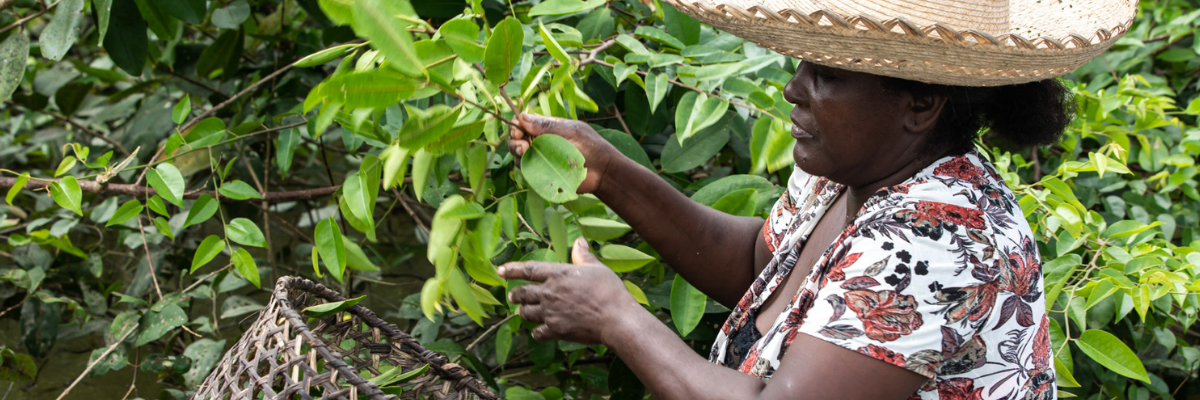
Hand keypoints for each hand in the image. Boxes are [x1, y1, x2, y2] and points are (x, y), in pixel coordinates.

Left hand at [498, 237, 640, 343]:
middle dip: (515, 294)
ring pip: (525, 313)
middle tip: (513, 296)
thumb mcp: (597, 268)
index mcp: (558, 274)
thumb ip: (583, 255)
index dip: (512, 269)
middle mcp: (549, 292)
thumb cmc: (609, 290)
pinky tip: (540, 332)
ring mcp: (550, 312)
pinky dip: (537, 332)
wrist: (616, 318)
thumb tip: (579, 241)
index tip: (500, 270)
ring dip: (524, 312)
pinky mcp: (555, 330)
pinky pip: (537, 333)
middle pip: (522, 293)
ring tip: (525, 312)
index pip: (528, 269)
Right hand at [508, 113, 619, 193]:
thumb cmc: (591, 146)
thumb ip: (547, 126)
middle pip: (517, 140)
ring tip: (526, 154)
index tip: (518, 132)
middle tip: (523, 147)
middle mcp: (541, 142)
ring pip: (519, 156)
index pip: (524, 123)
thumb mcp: (570, 132)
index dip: (517, 126)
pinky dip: (525, 168)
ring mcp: (541, 158)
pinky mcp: (543, 174)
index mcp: (547, 128)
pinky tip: (532, 167)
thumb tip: (522, 117)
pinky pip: (527, 171)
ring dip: (518, 154)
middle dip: (514, 142)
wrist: (603, 172)